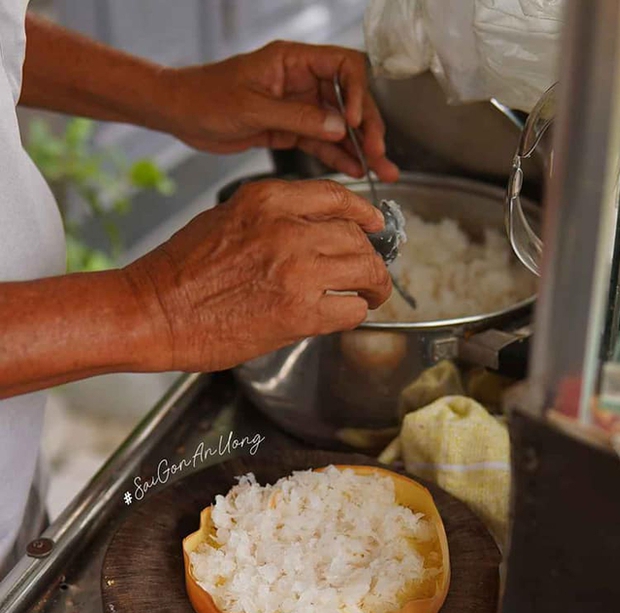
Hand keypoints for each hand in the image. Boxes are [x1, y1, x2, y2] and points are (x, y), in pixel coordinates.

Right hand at [124, 180, 391, 371]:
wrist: (153, 311)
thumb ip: (270, 219)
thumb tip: (307, 232)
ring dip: (373, 286)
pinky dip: (355, 312)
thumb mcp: (224, 219)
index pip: (336, 197)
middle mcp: (288, 229)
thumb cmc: (179, 272)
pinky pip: (351, 308)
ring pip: (364, 270)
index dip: (363, 212)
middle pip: (356, 237)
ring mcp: (297, 270)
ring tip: (369, 296)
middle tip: (370, 274)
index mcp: (267, 200)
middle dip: (370, 257)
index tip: (374, 223)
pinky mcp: (299, 312)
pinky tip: (345, 315)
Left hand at [159, 41, 398, 181]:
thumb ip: (296, 118)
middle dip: (367, 126)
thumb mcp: (252, 108)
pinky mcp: (290, 130)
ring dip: (359, 147)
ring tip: (381, 169)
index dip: (356, 92)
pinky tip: (353, 169)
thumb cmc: (206, 97)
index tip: (353, 120)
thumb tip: (338, 127)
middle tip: (379, 153)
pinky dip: (337, 156)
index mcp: (294, 61)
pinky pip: (321, 143)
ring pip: (338, 126)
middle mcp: (301, 81)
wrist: (180, 114)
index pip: (344, 66)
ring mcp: (298, 107)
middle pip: (348, 100)